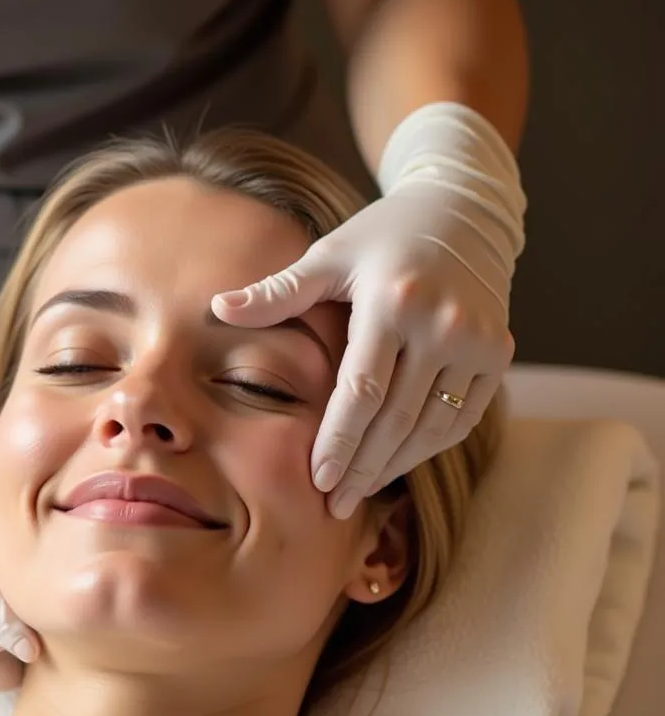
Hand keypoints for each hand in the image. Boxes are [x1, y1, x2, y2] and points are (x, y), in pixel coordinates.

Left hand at [212, 103, 524, 519]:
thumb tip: (217, 308)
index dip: (339, 441)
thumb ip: (277, 291)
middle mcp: (443, 325)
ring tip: (359, 493)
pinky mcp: (498, 354)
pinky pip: (461, 417)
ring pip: (432, 427)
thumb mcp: (329, 254)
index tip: (318, 481)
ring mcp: (478, 343)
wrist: (465, 209)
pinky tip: (397, 465)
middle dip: (363, 468)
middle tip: (334, 506)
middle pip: (397, 419)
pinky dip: (428, 447)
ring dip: (395, 466)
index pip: (362, 391)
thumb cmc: (383, 235)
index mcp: (395, 301)